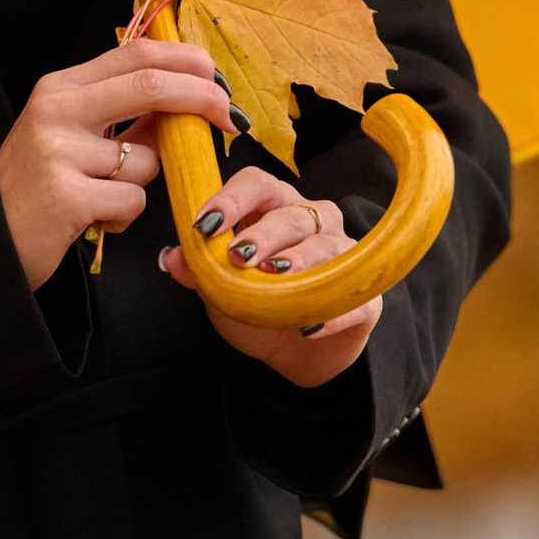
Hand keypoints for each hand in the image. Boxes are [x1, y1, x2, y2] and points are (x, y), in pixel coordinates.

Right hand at [0, 38, 232, 289]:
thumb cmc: (36, 185)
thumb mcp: (71, 136)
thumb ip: (123, 115)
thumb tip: (188, 100)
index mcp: (60, 87)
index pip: (135, 53)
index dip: (187, 61)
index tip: (218, 80)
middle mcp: (56, 110)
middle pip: (150, 84)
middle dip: (202, 97)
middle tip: (232, 119)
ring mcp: (59, 152)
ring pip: (146, 160)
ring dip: (141, 185)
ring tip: (102, 197)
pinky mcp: (66, 197)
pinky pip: (132, 203)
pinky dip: (123, 218)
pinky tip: (93, 221)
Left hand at [161, 166, 383, 388]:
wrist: (294, 355)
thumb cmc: (260, 308)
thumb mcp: (222, 292)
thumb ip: (200, 272)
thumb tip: (171, 257)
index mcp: (275, 208)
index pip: (257, 184)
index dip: (232, 198)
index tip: (206, 223)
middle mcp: (314, 221)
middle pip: (292, 214)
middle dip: (264, 232)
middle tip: (239, 255)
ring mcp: (345, 256)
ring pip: (325, 247)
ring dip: (299, 262)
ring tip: (276, 278)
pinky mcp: (366, 296)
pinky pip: (353, 296)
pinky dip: (330, 311)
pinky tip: (308, 325)